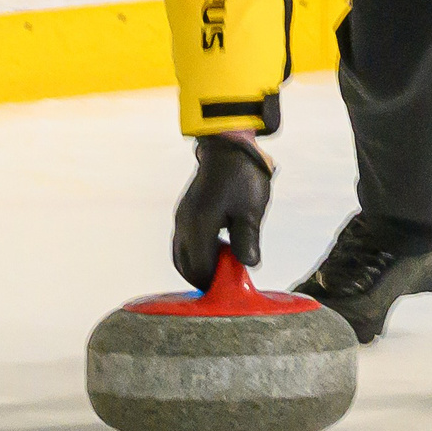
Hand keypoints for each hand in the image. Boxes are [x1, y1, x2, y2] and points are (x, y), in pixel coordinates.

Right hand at [171, 132, 271, 288]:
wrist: (229, 147)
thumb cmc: (242, 177)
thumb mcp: (250, 211)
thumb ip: (246, 240)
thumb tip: (248, 266)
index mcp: (198, 227)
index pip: (199, 268)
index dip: (215, 281)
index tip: (234, 283)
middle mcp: (183, 225)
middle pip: (185, 266)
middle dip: (205, 277)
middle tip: (229, 278)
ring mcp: (182, 218)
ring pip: (182, 255)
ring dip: (200, 264)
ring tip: (226, 264)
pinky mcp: (185, 213)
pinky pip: (184, 243)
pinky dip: (198, 253)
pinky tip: (219, 248)